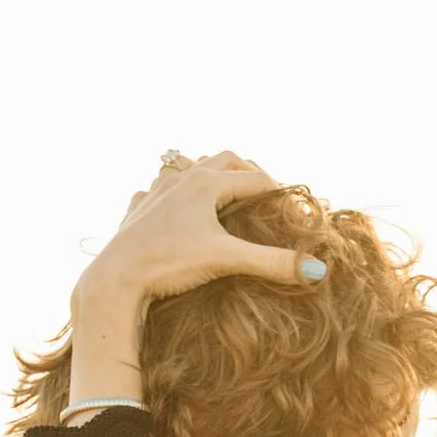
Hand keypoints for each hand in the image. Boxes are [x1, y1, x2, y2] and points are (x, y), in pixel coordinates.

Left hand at [73, 151, 318, 334]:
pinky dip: (168, 190)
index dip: (278, 190)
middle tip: (262, 189)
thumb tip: (320, 272)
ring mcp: (156, 191)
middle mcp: (181, 179)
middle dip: (246, 170)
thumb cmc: (171, 264)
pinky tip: (170, 204)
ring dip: (206, 171)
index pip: (254, 177)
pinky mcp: (137, 210)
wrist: (116, 277)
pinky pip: (154, 188)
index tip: (293, 205)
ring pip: (186, 165)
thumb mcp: (228, 261)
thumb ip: (273, 264)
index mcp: (207, 183)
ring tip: (219, 187)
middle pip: (223, 159)